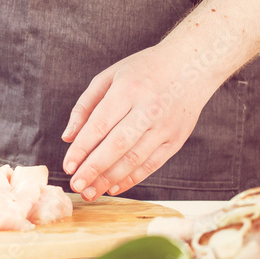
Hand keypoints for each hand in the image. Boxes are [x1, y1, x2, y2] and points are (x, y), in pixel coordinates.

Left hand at [60, 45, 217, 200]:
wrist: (192, 65)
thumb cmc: (143, 70)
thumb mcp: (110, 77)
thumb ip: (85, 106)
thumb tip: (68, 137)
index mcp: (129, 90)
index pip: (100, 124)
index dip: (82, 148)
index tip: (67, 166)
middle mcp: (149, 109)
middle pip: (117, 146)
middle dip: (94, 169)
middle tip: (76, 185)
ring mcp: (165, 127)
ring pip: (135, 160)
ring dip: (110, 179)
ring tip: (90, 193)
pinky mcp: (176, 140)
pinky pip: (152, 165)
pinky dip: (131, 179)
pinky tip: (113, 187)